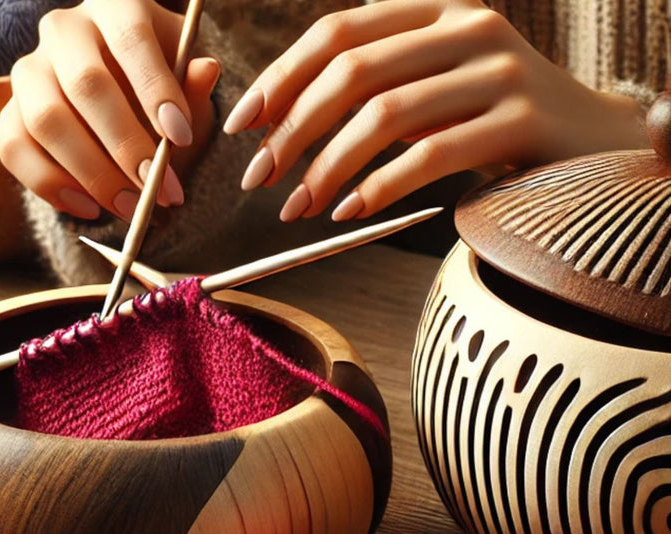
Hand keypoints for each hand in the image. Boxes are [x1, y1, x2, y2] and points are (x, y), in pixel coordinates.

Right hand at [0, 0, 219, 220]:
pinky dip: (50, 185)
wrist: (123, 100)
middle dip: (125, 144)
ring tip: (128, 206)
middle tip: (157, 188)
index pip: (131, 38)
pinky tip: (89, 208)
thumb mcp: (184, 79)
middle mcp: (64, 30)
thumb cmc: (158, 85)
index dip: (155, 88)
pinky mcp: (9, 110)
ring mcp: (29, 70)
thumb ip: (191, 81)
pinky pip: (14, 148)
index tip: (181, 138)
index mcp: (114, 6)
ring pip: (46, 121)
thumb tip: (206, 70)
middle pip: (85, 84)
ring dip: (91, 173)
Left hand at [223, 0, 648, 221]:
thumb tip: (276, 115)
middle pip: (353, 72)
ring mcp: (499, 69)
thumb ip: (373, 79)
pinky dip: (379, 186)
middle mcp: (467, 26)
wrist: (591, 140)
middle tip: (259, 176)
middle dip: (292, 129)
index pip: (338, 33)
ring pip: (386, 114)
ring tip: (295, 206)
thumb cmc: (489, 116)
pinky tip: (349, 212)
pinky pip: (430, 155)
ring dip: (327, 167)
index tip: (242, 124)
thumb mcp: (431, 80)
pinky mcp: (522, 119)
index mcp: (434, 8)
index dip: (282, 77)